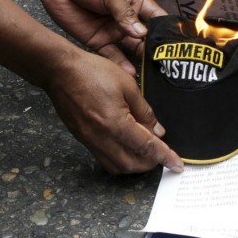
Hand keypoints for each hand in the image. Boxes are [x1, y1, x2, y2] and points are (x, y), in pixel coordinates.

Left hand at [40, 0, 166, 74]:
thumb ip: (126, 13)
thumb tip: (141, 33)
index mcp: (136, 0)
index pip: (157, 16)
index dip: (167, 29)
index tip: (178, 43)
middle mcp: (128, 17)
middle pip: (147, 36)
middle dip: (156, 48)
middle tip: (167, 63)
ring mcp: (114, 30)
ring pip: (132, 48)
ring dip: (142, 58)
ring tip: (154, 71)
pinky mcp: (99, 41)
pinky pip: (113, 55)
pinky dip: (122, 64)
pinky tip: (131, 73)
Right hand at [44, 48, 183, 174]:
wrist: (60, 71)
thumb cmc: (91, 72)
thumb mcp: (127, 85)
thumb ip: (144, 110)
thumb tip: (157, 129)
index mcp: (116, 124)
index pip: (147, 148)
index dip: (165, 157)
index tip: (177, 165)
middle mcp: (102, 138)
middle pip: (132, 165)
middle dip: (150, 163)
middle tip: (161, 153)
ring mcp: (90, 141)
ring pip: (117, 166)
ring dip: (134, 164)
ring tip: (144, 151)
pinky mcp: (83, 138)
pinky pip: (104, 159)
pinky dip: (119, 159)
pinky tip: (125, 146)